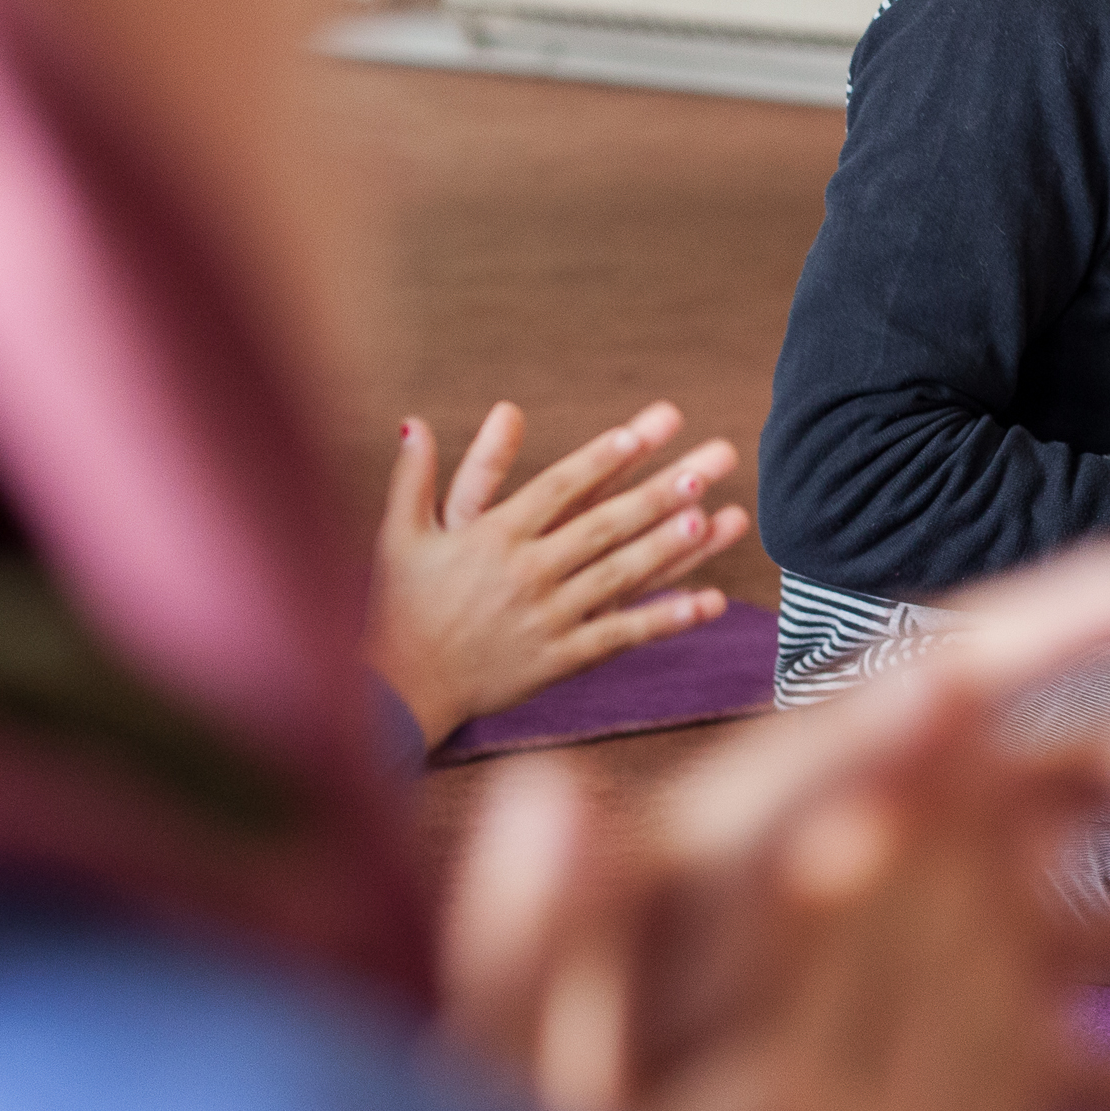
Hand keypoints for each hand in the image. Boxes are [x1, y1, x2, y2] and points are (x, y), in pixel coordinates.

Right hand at [368, 400, 749, 746]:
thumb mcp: (400, 535)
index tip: (639, 433)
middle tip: (703, 465)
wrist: (398, 689)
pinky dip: (665, 619)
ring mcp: (546, 617)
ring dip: (668, 547)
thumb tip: (411, 421)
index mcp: (492, 536)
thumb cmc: (399, 607)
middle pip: (601, 525)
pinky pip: (620, 635)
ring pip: (618, 576)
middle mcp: (525, 573)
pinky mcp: (559, 659)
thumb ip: (413, 476)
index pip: (557, 488)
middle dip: (655, 493)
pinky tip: (708, 603)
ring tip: (712, 518)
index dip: (600, 459)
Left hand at [442, 539, 1109, 1110]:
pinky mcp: (959, 1079)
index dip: (1044, 622)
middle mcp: (870, 873)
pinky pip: (1085, 1074)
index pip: (908, 695)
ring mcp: (927, 972)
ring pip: (1088, 923)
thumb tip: (547, 798)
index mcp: (764, 827)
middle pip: (1024, 790)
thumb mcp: (515, 1027)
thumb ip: (537, 928)